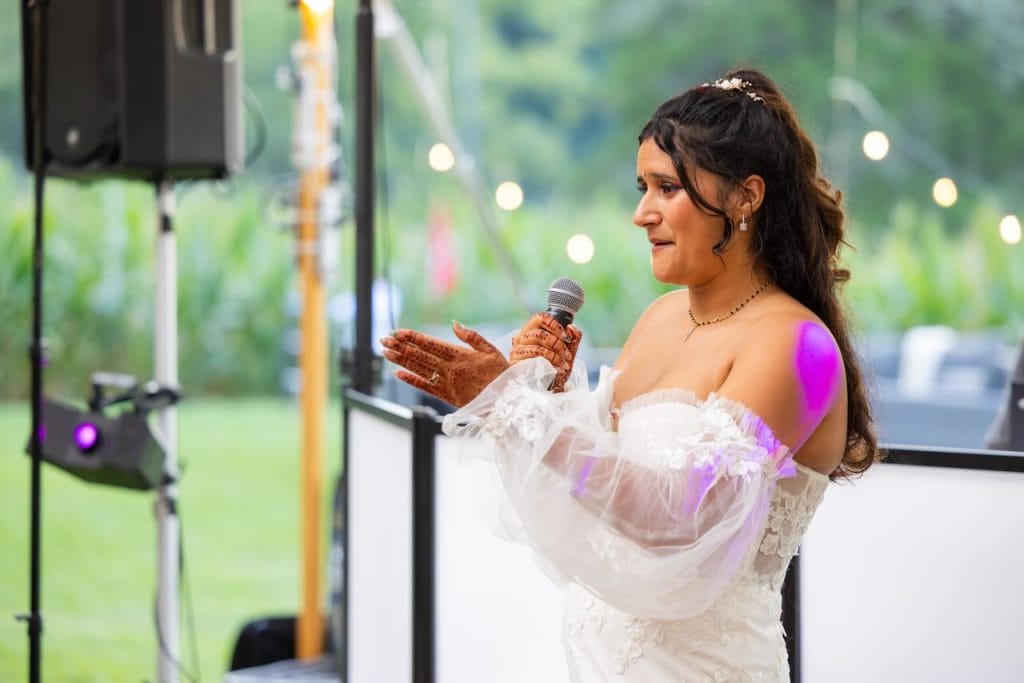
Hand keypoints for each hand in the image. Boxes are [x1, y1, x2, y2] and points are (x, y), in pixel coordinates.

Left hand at [381, 321, 509, 406]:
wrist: (506, 400)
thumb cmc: (501, 373)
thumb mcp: (490, 350)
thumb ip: (472, 337)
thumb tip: (455, 324)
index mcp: (459, 355)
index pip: (430, 344)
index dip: (412, 337)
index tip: (397, 331)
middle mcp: (450, 369)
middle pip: (420, 356)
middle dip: (400, 347)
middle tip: (383, 339)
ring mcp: (447, 383)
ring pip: (419, 369)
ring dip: (401, 361)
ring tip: (386, 353)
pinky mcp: (447, 396)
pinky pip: (426, 387)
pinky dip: (411, 380)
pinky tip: (398, 374)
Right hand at [510, 313, 582, 391]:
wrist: (549, 387)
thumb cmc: (556, 366)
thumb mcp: (569, 351)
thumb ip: (574, 337)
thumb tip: (572, 327)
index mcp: (532, 330)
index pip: (540, 318)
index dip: (555, 325)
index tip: (566, 337)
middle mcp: (521, 337)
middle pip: (539, 333)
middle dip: (557, 344)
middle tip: (567, 355)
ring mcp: (517, 349)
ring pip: (537, 345)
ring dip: (555, 355)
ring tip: (564, 364)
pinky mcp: (515, 361)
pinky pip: (534, 356)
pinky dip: (550, 361)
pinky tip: (556, 369)